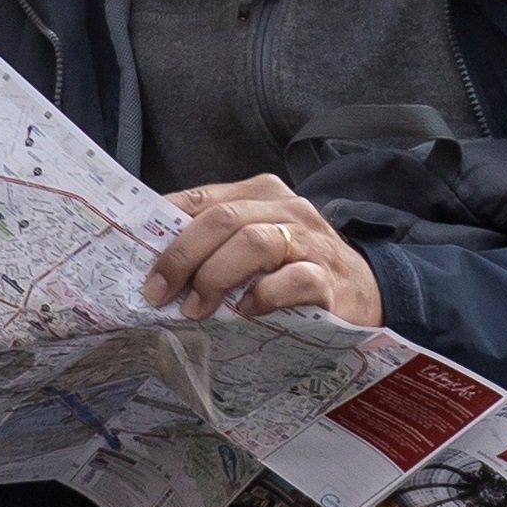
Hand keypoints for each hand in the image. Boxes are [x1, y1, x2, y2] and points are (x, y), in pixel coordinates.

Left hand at [148, 175, 382, 327]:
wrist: (365, 291)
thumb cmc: (297, 266)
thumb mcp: (258, 242)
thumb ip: (217, 241)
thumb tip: (155, 260)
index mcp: (263, 193)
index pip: (204, 199)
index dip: (166, 229)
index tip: (141, 264)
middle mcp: (287, 209)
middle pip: (224, 218)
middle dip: (183, 256)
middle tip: (160, 293)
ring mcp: (310, 241)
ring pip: (253, 242)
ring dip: (215, 276)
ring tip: (195, 309)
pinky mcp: (328, 278)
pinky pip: (291, 280)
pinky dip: (260, 297)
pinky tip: (244, 312)